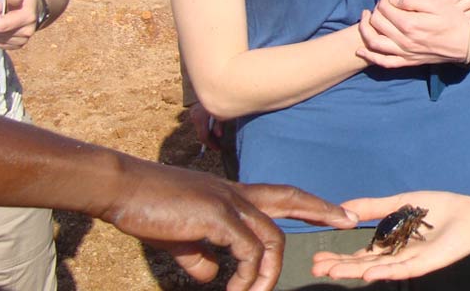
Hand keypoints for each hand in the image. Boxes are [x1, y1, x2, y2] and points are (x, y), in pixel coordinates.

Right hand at [99, 157, 357, 290]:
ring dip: (268, 272)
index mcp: (231, 196)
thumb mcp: (180, 238)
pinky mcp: (216, 215)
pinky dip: (247, 274)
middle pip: (290, 197)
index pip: (281, 195)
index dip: (310, 204)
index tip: (337, 212)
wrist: (119, 189)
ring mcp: (228, 202)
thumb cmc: (147, 209)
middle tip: (350, 220)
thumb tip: (215, 276)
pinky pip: (246, 250)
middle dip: (322, 209)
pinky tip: (233, 289)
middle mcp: (236, 194)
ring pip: (271, 237)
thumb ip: (201, 256)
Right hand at [187, 103, 220, 151]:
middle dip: (210, 140)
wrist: (216, 87)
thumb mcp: (224, 113)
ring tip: (216, 139)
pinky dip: (206, 128)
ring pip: (200, 129)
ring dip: (208, 134)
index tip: (218, 149)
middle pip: (201, 133)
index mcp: (201, 117)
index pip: (203, 136)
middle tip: (218, 145)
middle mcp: (194, 115)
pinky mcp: (194, 110)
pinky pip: (200, 123)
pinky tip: (213, 130)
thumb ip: (219, 125)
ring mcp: (193, 112)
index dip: (211, 144)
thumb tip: (219, 135)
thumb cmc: (223, 99)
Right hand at [311, 191, 469, 281]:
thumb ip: (373, 207)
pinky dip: (386, 272)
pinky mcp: (427, 263)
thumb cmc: (440, 209)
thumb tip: (342, 207)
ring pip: (379, 270)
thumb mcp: (399, 204)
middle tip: (316, 268)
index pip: (361, 255)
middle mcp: (398, 256)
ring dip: (356, 271)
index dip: (339, 258)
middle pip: (364, 265)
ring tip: (333, 272)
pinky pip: (404, 269)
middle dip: (340, 267)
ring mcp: (412, 261)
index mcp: (392, 245)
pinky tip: (368, 274)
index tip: (316, 259)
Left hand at [356, 0, 469, 67]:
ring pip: (376, 43)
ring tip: (365, 18)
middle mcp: (405, 40)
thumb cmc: (455, 20)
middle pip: (378, 22)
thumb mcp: (438, 4)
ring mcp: (406, 53)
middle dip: (376, 8)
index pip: (386, 7)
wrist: (468, 43)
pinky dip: (371, 57)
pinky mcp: (409, 61)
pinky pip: (385, 62)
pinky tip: (362, 50)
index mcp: (411, 24)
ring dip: (365, 31)